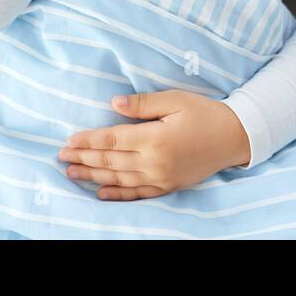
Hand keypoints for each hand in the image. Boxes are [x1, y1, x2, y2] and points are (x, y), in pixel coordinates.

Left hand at [57, 90, 251, 200]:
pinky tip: (100, 193)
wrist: (235, 137)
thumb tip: (113, 104)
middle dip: (83, 159)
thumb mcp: (175, 100)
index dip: (88, 141)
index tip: (69, 140)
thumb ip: (142, 104)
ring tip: (71, 172)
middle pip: (111, 162)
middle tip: (61, 157)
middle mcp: (155, 163)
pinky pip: (137, 194)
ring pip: (119, 180)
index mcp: (155, 139)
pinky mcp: (168, 187)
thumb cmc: (204, 113)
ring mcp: (161, 178)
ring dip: (93, 177)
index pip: (112, 141)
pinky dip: (117, 195)